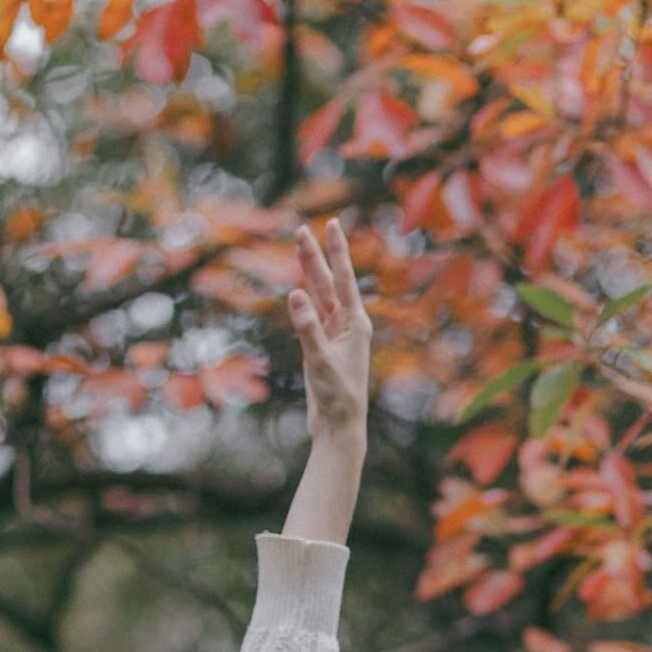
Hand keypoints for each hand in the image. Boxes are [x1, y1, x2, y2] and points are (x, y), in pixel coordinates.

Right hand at [289, 219, 371, 441]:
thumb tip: (295, 294)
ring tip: (299, 246)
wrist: (339, 427)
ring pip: (319, 297)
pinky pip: (312, 316)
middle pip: (328, 284)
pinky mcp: (321, 348)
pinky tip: (299, 287)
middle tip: (301, 229)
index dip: (336, 251)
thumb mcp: (320, 360)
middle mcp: (348, 326)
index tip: (332, 224)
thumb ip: (307, 327)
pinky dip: (304, 301)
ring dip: (309, 274)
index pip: (344, 279)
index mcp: (356, 324)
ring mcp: (334, 336)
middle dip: (315, 257)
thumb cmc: (337, 396)